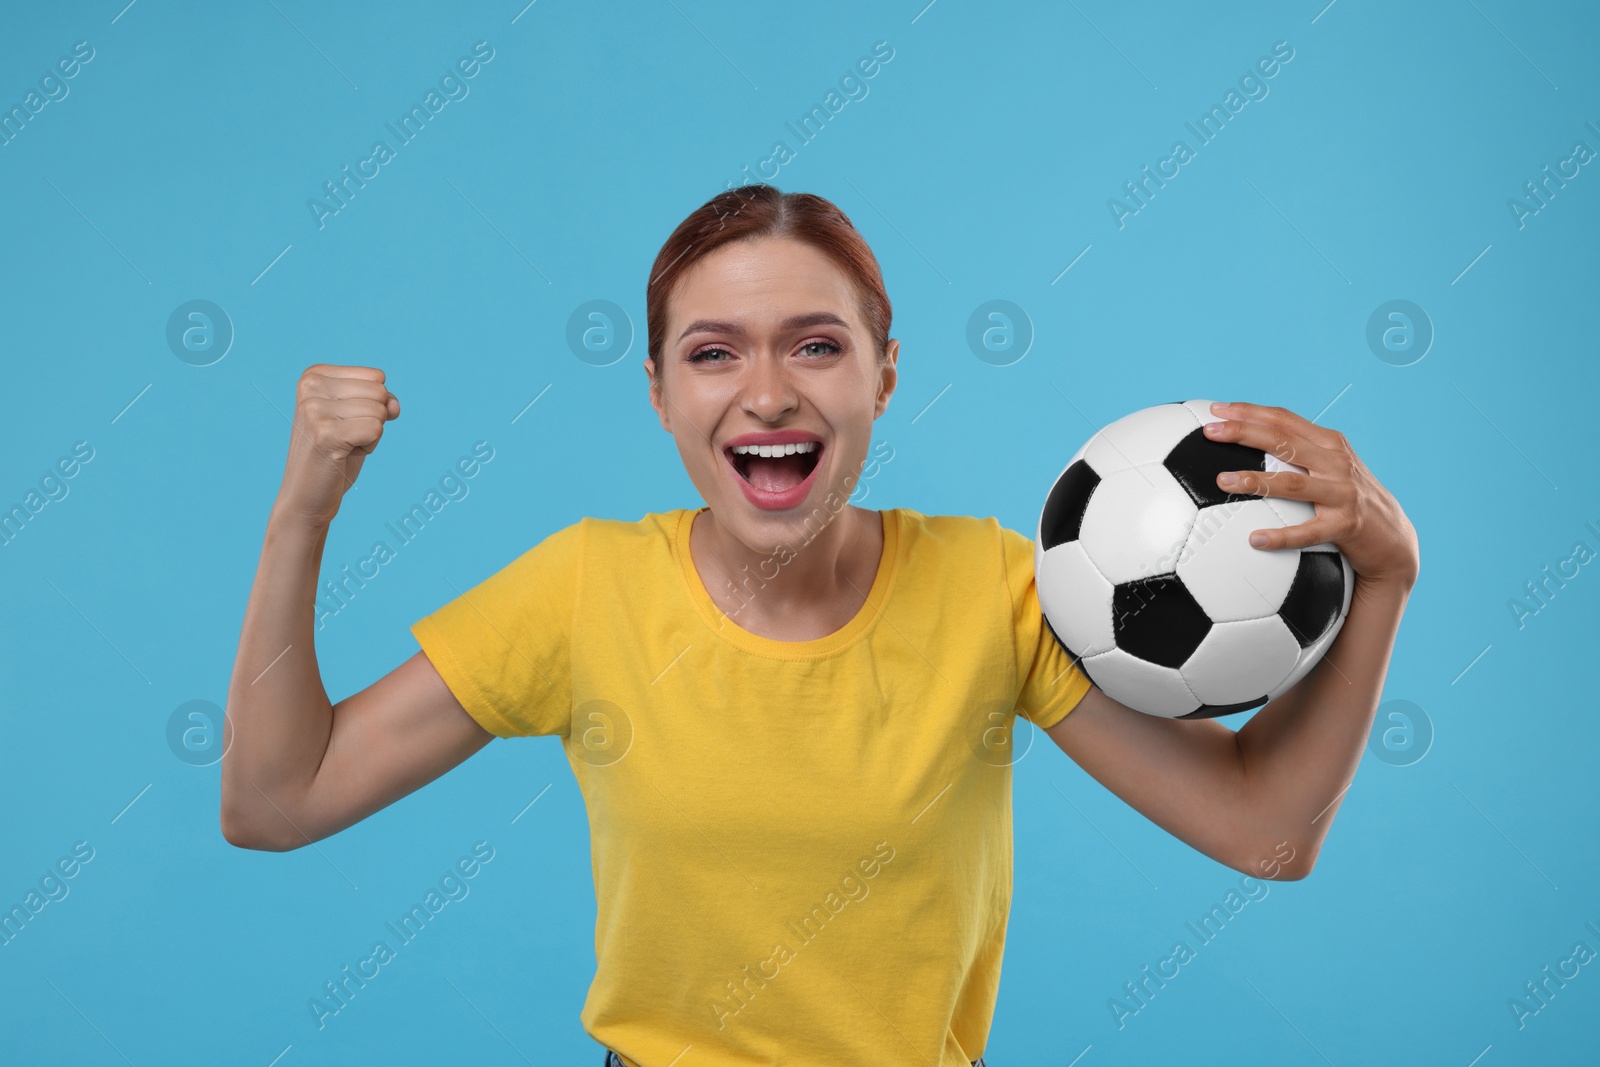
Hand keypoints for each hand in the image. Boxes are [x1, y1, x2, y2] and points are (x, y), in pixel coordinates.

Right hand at [272, 364, 399, 529]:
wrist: (307, 495)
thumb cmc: (335, 454)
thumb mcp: (359, 416)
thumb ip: (381, 401)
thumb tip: (394, 406)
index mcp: (314, 375)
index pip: (376, 377)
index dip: (371, 405)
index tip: (344, 423)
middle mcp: (310, 386)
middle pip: (379, 392)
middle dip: (372, 420)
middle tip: (344, 438)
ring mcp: (315, 409)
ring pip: (379, 411)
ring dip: (369, 435)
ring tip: (342, 447)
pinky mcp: (325, 433)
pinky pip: (376, 429)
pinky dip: (369, 447)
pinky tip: (343, 455)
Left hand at [1201, 401, 1418, 592]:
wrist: (1393, 538)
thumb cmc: (1350, 500)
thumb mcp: (1331, 468)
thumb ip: (1299, 454)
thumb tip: (1249, 443)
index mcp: (1329, 444)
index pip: (1284, 419)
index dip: (1250, 412)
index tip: (1217, 408)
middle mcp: (1336, 462)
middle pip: (1283, 441)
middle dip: (1244, 432)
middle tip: (1210, 431)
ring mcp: (1342, 492)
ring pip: (1292, 483)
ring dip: (1254, 480)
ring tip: (1222, 481)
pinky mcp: (1346, 525)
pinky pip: (1308, 531)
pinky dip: (1280, 536)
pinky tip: (1255, 540)